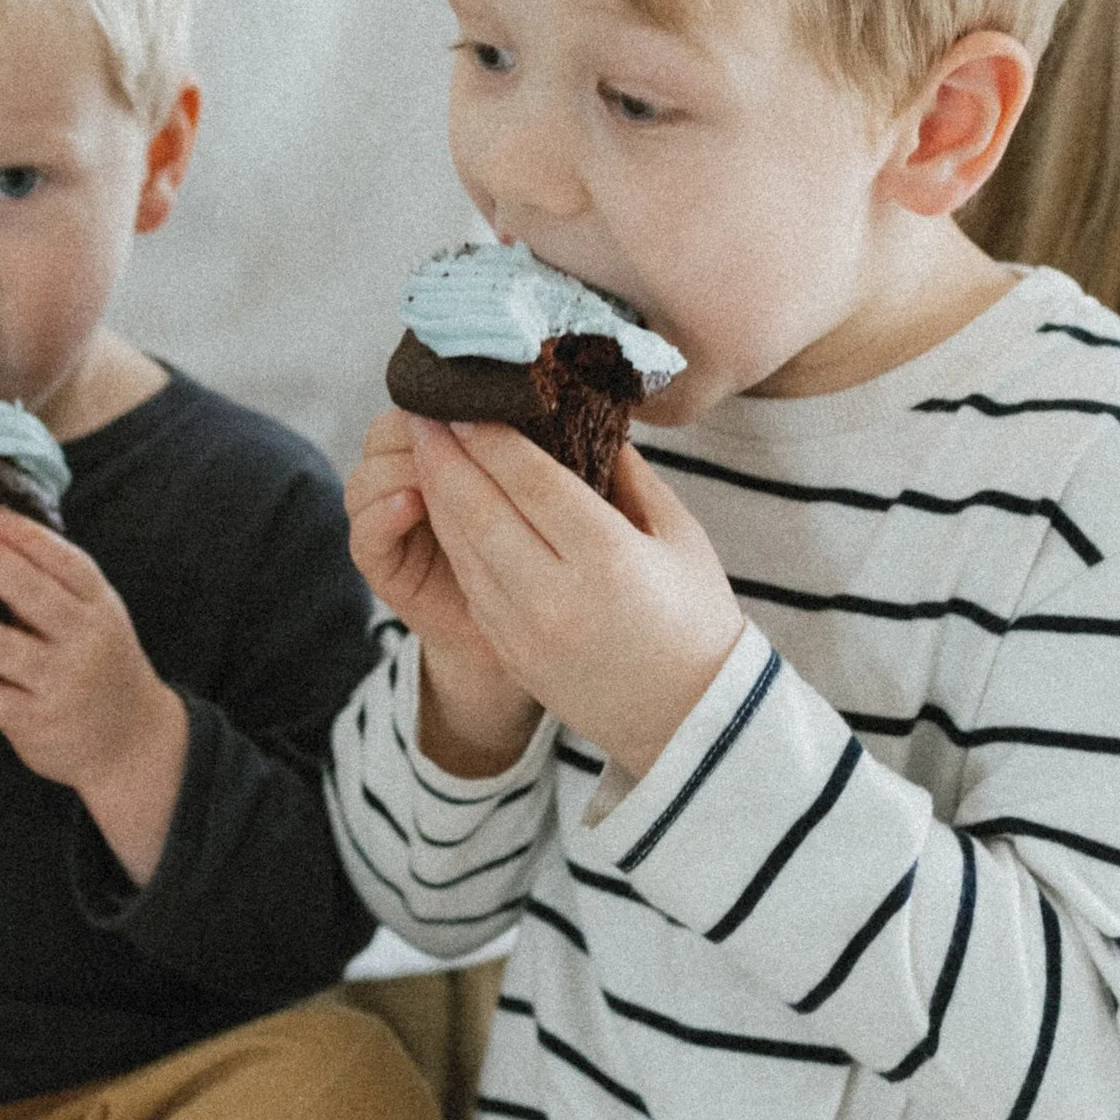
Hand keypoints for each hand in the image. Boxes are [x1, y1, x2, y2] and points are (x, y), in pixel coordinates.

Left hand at [0, 506, 189, 882]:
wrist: (132, 740)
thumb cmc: (97, 661)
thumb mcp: (92, 618)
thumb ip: (52, 586)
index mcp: (99, 607)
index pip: (69, 565)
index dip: (31, 538)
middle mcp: (85, 642)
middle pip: (38, 598)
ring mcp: (61, 684)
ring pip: (7, 650)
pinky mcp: (37, 722)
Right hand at [346, 409, 538, 774]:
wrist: (541, 646)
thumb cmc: (568, 566)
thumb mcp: (570, 508)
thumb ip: (560, 458)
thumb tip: (585, 401)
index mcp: (462, 456)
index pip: (436, 408)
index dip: (450, 399)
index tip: (479, 392)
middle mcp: (416, 480)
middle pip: (389, 429)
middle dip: (418, 426)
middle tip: (446, 424)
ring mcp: (395, 524)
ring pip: (368, 475)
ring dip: (397, 465)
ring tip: (429, 465)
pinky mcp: (384, 568)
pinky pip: (364, 537)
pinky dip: (381, 514)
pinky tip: (411, 502)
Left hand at [407, 420, 743, 779]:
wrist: (689, 719)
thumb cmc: (695, 615)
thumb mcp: (679, 534)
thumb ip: (629, 475)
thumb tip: (587, 421)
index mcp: (607, 559)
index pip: (530, 481)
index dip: (490, 438)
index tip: (463, 401)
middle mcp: (557, 596)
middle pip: (481, 510)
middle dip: (445, 456)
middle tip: (424, 411)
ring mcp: (526, 631)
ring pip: (464, 547)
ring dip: (438, 494)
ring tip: (426, 449)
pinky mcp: (512, 652)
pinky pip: (470, 583)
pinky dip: (454, 538)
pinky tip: (446, 505)